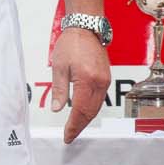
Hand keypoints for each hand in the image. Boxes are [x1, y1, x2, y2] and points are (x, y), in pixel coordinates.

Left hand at [48, 27, 111, 143]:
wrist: (87, 28)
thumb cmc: (71, 43)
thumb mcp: (59, 67)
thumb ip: (59, 89)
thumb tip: (57, 108)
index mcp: (87, 80)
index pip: (80, 110)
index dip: (73, 126)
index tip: (67, 136)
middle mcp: (100, 82)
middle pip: (91, 112)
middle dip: (80, 126)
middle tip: (70, 136)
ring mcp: (105, 80)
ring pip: (97, 107)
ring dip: (86, 119)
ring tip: (75, 128)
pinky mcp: (106, 78)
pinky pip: (100, 99)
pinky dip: (91, 109)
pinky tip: (83, 113)